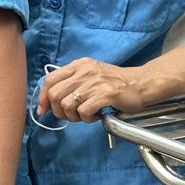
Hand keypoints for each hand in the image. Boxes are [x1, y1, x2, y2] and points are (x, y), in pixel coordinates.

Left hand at [37, 57, 155, 123]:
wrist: (142, 83)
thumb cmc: (115, 83)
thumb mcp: (90, 76)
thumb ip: (71, 84)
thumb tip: (48, 102)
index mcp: (78, 65)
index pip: (50, 80)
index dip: (42, 97)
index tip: (43, 110)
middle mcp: (85, 71)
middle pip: (55, 95)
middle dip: (58, 111)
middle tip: (71, 116)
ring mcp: (95, 82)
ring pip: (67, 105)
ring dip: (74, 117)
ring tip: (86, 116)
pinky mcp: (106, 94)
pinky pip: (84, 112)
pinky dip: (87, 119)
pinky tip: (97, 116)